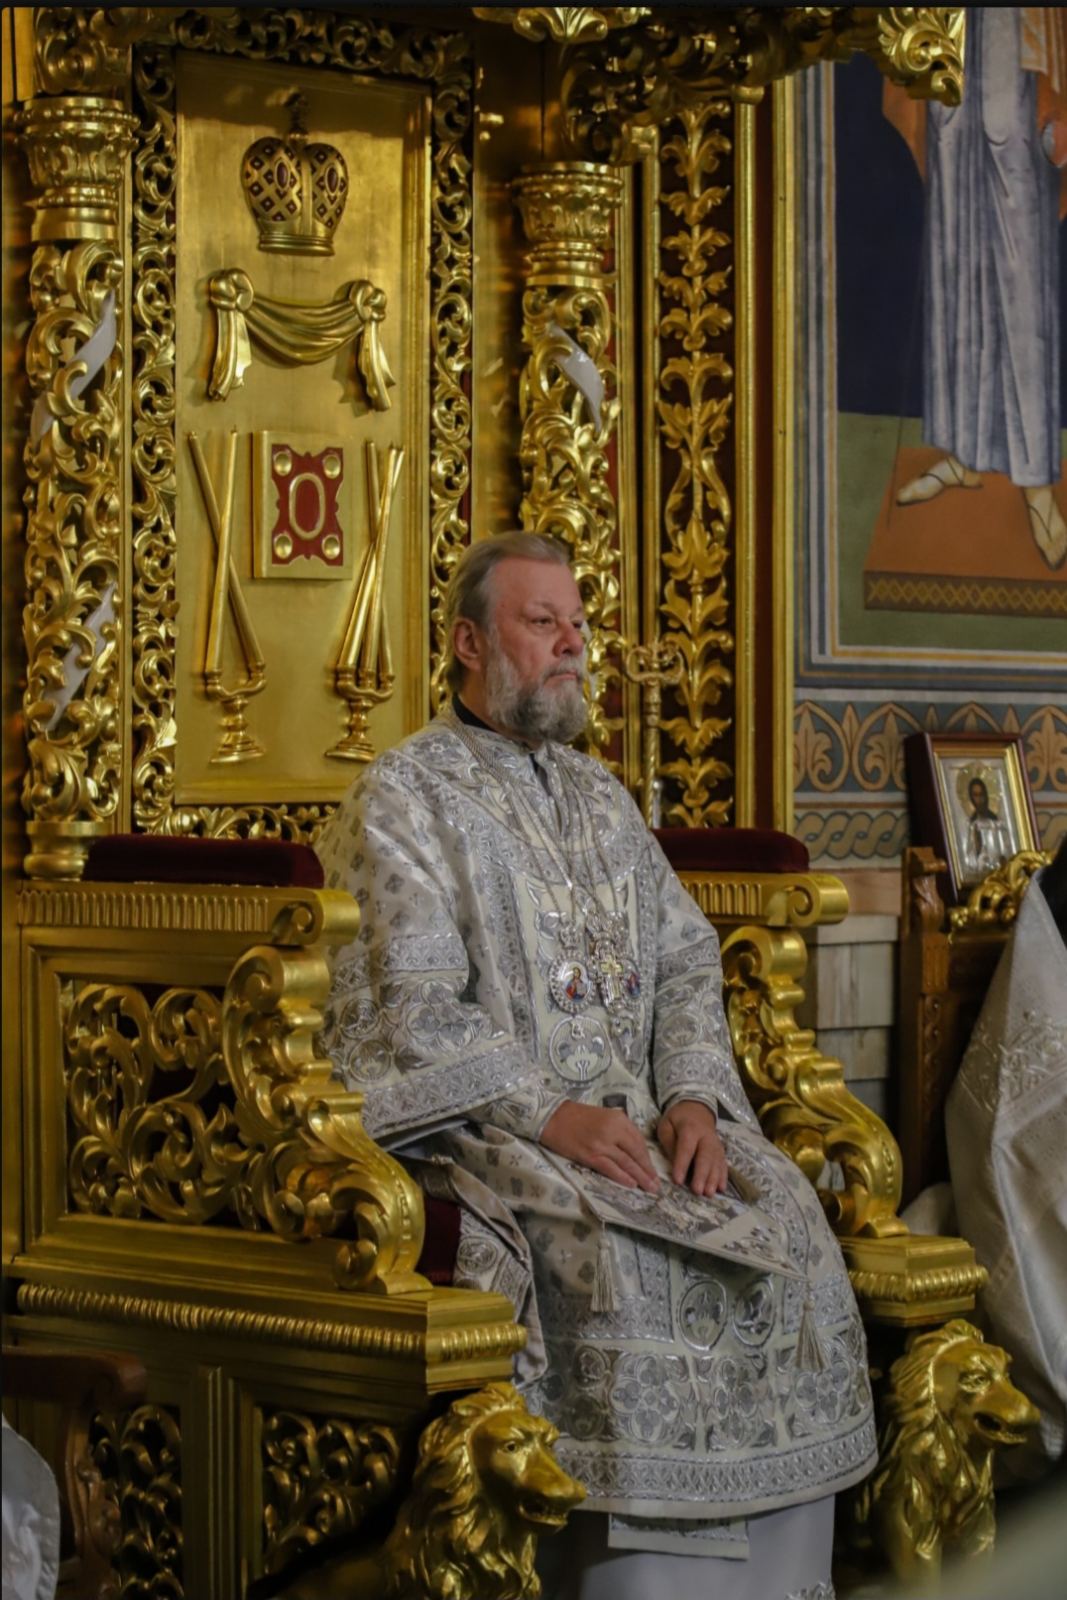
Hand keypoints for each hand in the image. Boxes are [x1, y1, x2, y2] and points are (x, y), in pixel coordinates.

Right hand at [540, 1101, 659, 1192]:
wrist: (554, 1117)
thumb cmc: (578, 1116)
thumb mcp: (605, 1116)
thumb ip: (620, 1129)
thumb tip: (634, 1150)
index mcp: (619, 1119)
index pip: (639, 1141)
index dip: (647, 1158)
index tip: (653, 1169)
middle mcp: (613, 1131)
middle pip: (636, 1153)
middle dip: (648, 1171)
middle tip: (657, 1184)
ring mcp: (602, 1144)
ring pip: (626, 1163)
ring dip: (640, 1177)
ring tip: (649, 1188)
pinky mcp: (590, 1156)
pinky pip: (611, 1169)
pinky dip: (622, 1177)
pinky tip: (631, 1184)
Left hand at [656, 1100, 727, 1195]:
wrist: (697, 1108)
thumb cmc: (677, 1119)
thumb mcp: (666, 1126)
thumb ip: (669, 1143)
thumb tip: (674, 1163)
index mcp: (689, 1129)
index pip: (686, 1148)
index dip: (682, 1164)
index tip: (678, 1181)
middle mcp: (706, 1137)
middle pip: (705, 1156)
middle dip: (702, 1175)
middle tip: (698, 1191)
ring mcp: (716, 1144)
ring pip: (716, 1162)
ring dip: (713, 1178)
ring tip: (709, 1193)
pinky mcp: (721, 1150)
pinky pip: (723, 1163)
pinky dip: (723, 1176)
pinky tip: (721, 1188)